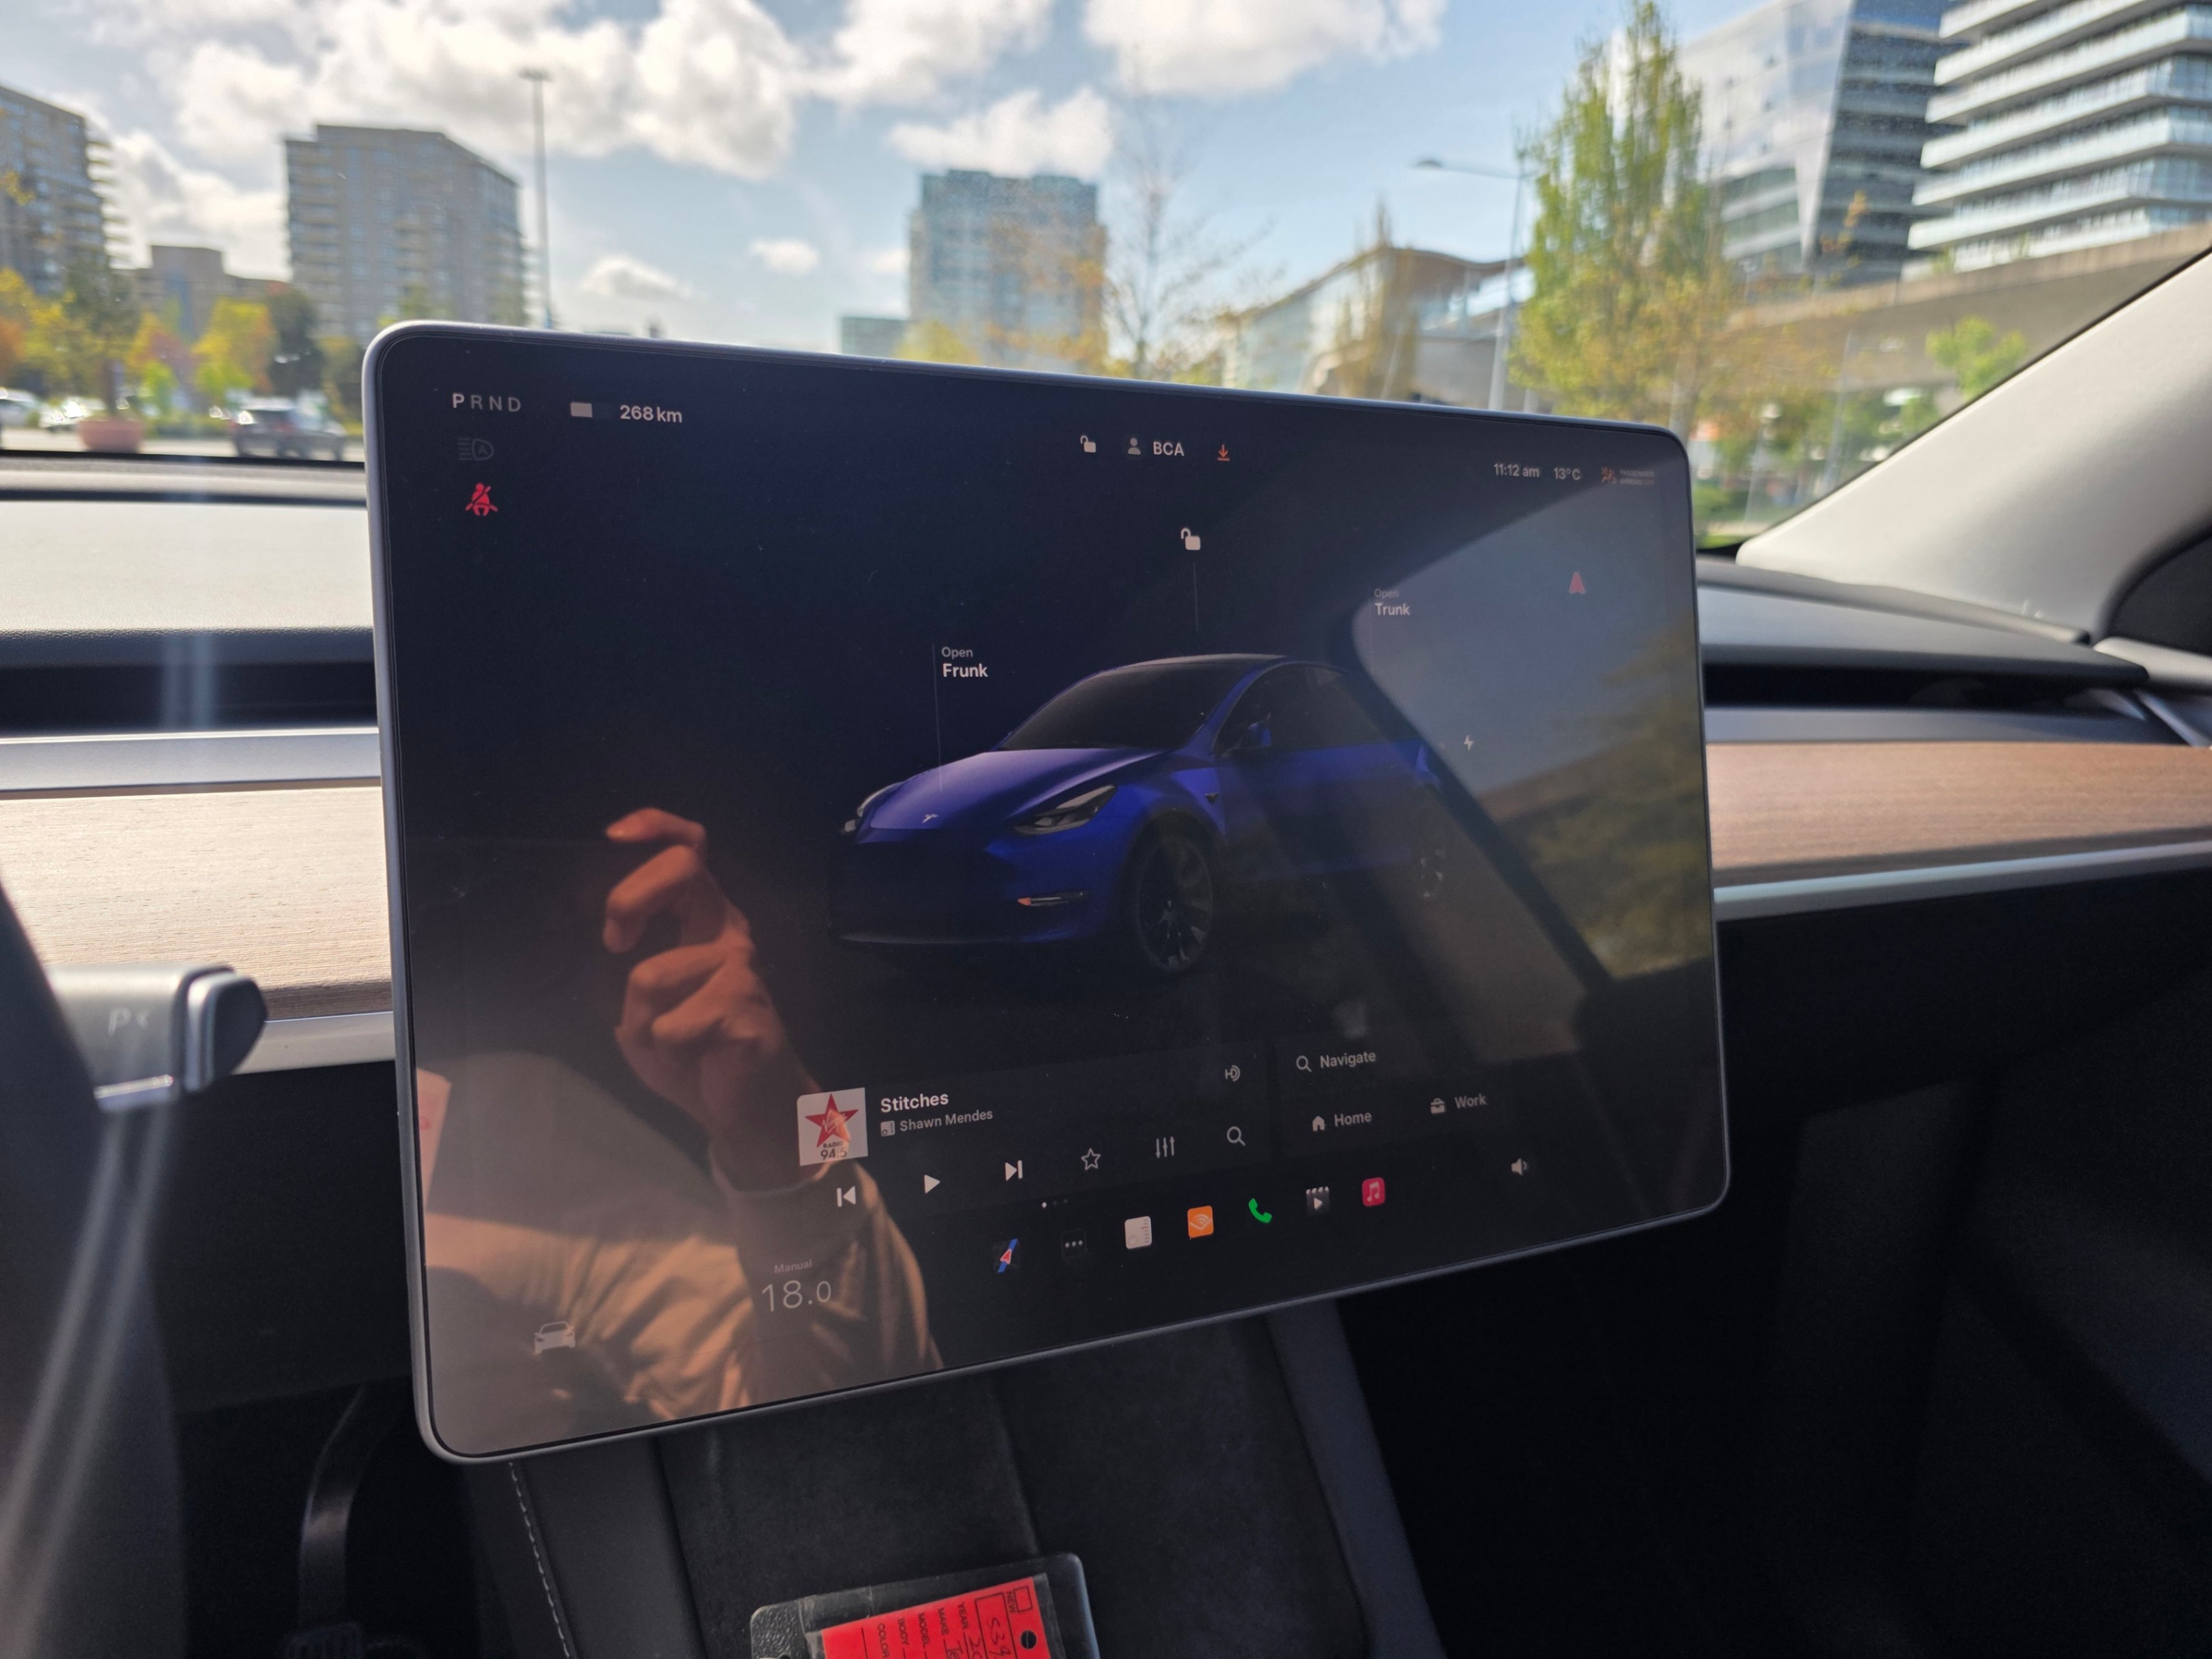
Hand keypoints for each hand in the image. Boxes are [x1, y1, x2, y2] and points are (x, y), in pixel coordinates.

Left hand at [603, 808, 817, 1186]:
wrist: (743, 1108)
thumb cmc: (691, 1050)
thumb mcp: (642, 999)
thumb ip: (629, 958)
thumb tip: (600, 934)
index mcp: (704, 919)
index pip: (690, 848)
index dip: (656, 825)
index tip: (613, 835)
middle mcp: (727, 931)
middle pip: (683, 869)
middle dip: (629, 897)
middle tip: (615, 942)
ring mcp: (741, 967)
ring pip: (652, 974)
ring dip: (641, 1021)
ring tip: (673, 1041)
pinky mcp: (746, 1008)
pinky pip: (671, 1025)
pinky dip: (665, 1049)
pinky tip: (695, 1056)